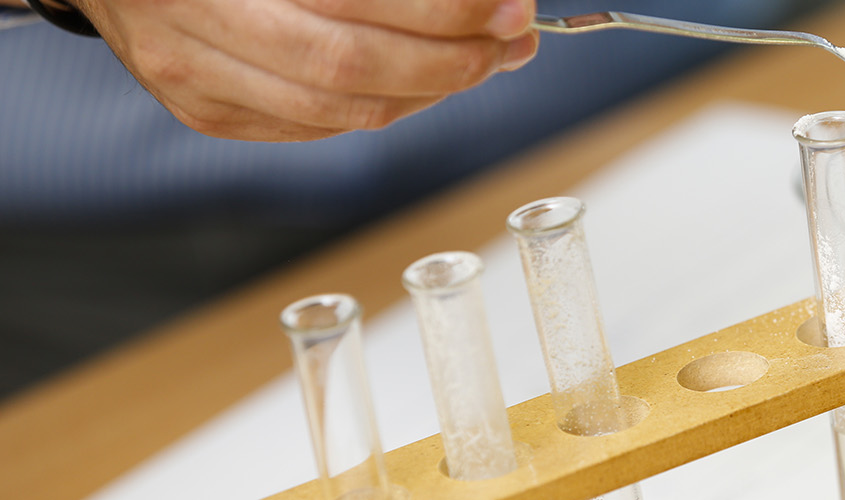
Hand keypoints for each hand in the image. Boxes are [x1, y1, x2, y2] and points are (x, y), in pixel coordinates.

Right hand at [70, 0, 538, 140]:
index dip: (441, 10)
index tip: (505, 3)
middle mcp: (194, 20)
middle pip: (348, 64)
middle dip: (451, 58)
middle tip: (511, 37)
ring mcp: (193, 77)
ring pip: (339, 110)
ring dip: (430, 89)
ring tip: (485, 59)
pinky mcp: (203, 113)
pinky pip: (315, 128)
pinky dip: (384, 107)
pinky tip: (426, 82)